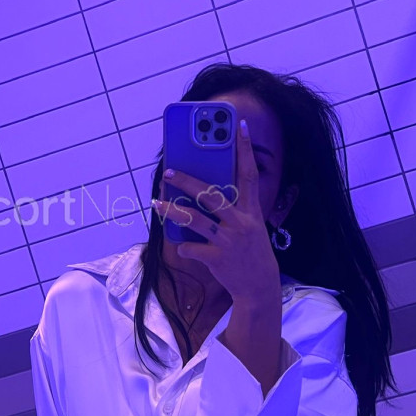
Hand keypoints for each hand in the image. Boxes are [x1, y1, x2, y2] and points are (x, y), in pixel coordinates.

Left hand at [152, 117, 280, 307]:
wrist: (259, 288)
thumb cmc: (251, 252)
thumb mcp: (250, 227)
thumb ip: (232, 209)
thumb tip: (203, 191)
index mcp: (251, 211)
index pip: (249, 174)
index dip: (245, 150)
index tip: (239, 127)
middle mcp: (241, 223)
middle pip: (211, 195)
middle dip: (187, 181)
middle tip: (168, 171)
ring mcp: (229, 241)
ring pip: (195, 220)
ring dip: (172, 210)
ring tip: (156, 202)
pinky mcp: (218, 259)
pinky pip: (192, 248)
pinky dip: (184, 247)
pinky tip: (181, 246)